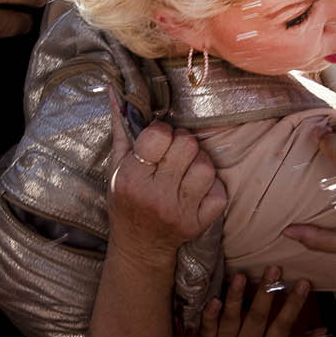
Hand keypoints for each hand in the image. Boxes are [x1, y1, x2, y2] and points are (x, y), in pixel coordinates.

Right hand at [110, 116, 227, 256]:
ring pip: (206, 167)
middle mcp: (156, 196)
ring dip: (199, 164)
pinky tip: (196, 190)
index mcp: (132, 178)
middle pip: (187, 146)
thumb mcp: (116, 167)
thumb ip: (121, 128)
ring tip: (186, 171)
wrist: (139, 246)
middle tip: (174, 155)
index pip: (159, 135)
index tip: (158, 142)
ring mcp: (179, 212)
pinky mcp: (198, 224)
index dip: (162, 133)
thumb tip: (116, 90)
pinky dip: (212, 187)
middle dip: (183, 144)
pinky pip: (219, 192)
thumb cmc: (126, 200)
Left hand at [181, 270, 321, 336]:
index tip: (303, 282)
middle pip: (258, 318)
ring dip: (236, 296)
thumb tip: (321, 333)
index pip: (283, 326)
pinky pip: (207, 330)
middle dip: (267, 292)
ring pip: (232, 319)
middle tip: (274, 268)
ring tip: (242, 275)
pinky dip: (209, 315)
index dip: (294, 304)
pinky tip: (214, 299)